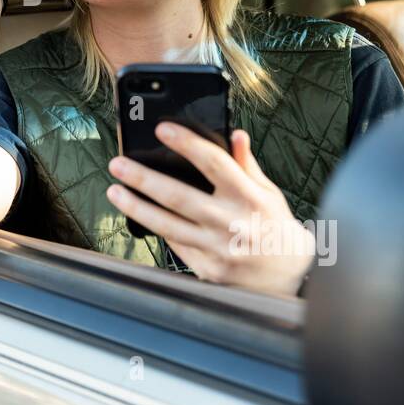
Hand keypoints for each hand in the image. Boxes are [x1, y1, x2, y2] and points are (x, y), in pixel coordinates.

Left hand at [106, 123, 315, 296]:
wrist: (290, 275)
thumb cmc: (276, 227)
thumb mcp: (268, 192)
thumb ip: (246, 165)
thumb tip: (234, 134)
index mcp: (249, 198)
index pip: (213, 163)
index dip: (186, 143)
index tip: (162, 129)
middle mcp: (231, 223)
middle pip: (178, 196)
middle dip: (143, 178)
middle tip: (118, 164)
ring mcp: (217, 249)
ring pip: (167, 225)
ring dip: (136, 206)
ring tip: (114, 191)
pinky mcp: (207, 268)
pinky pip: (174, 245)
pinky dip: (155, 229)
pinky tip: (138, 214)